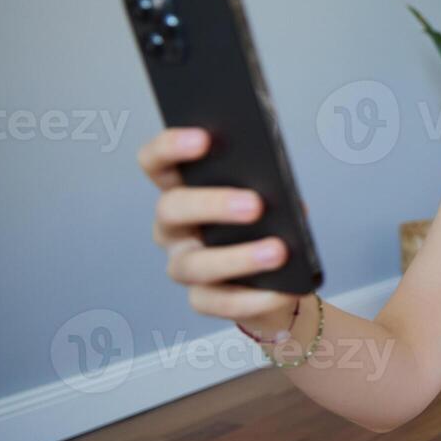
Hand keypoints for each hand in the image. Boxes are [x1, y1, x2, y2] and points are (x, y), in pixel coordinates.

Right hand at [137, 127, 299, 333]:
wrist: (283, 279)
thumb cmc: (270, 225)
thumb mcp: (273, 199)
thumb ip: (270, 186)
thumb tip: (282, 188)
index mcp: (184, 190)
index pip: (157, 163)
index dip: (170, 147)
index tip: (203, 138)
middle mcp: (173, 227)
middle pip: (171, 209)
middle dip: (212, 204)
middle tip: (256, 205)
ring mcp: (183, 264)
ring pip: (193, 263)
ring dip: (238, 257)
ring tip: (278, 251)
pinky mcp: (201, 299)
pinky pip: (217, 302)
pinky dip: (252, 298)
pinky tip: (281, 291)